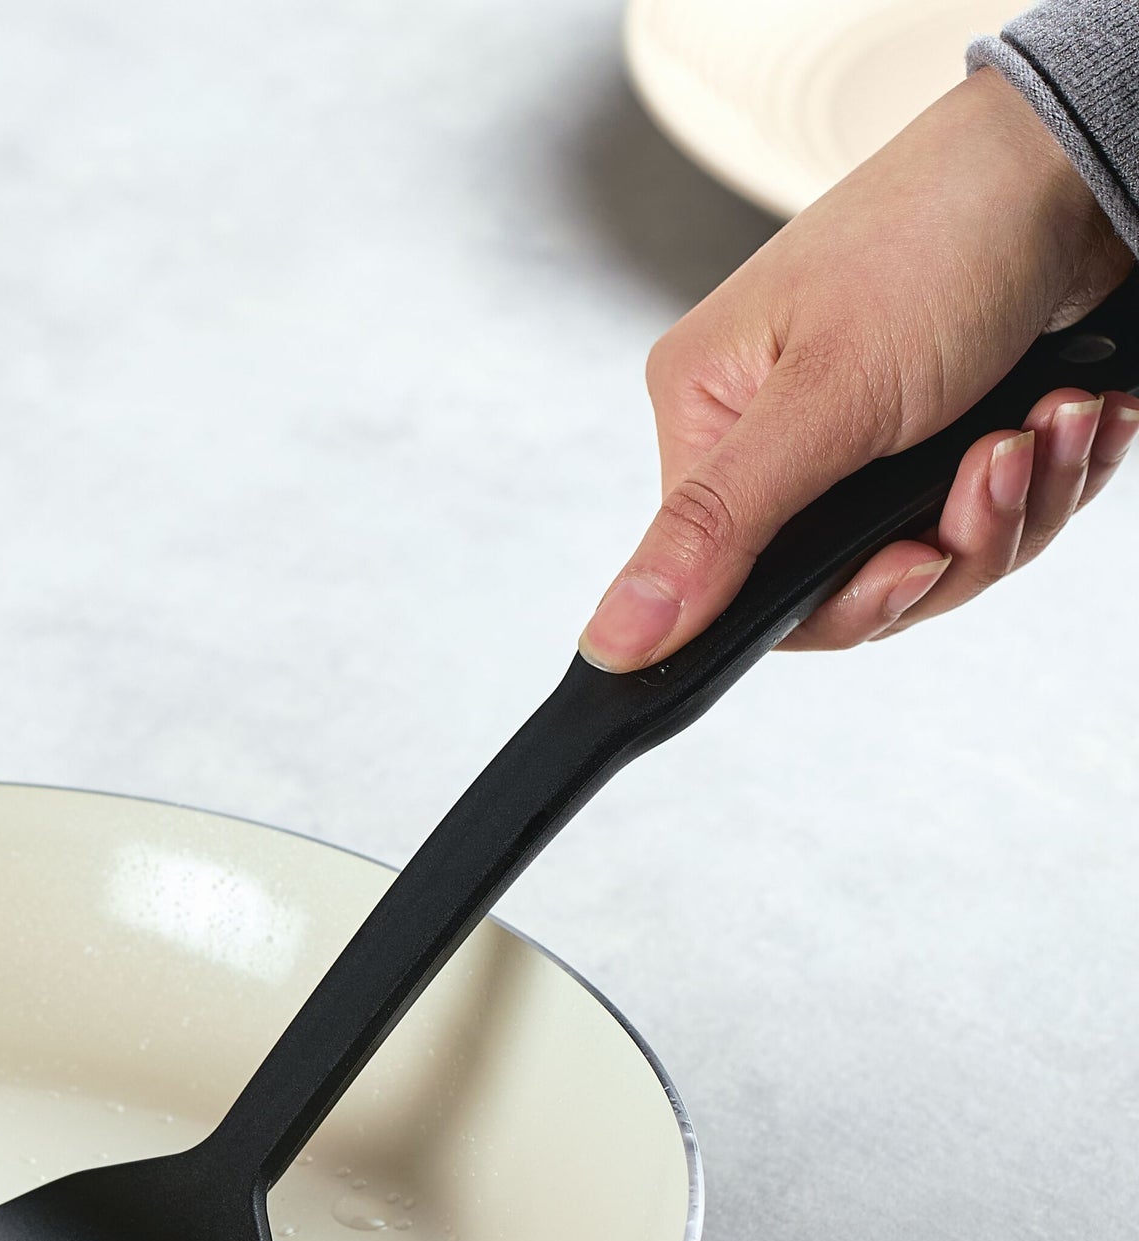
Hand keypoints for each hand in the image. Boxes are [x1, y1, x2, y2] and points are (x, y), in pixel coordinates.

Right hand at [582, 67, 1137, 667]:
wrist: (1073, 155)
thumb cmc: (940, 234)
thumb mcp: (822, 399)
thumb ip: (713, 530)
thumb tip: (610, 640)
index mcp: (710, 422)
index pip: (742, 589)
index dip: (846, 602)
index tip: (920, 562)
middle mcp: (773, 438)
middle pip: (850, 583)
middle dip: (956, 542)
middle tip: (1007, 461)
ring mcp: (859, 439)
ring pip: (931, 555)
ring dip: (1019, 504)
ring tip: (1054, 421)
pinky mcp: (934, 432)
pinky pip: (985, 514)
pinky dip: (1048, 477)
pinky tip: (1074, 414)